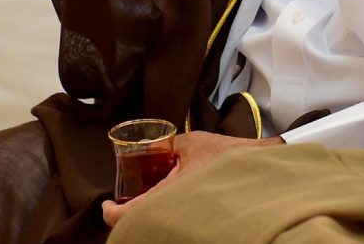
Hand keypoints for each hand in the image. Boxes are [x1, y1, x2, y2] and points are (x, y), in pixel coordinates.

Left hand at [102, 132, 283, 227]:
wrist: (256, 167)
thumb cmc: (223, 156)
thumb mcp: (191, 143)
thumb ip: (168, 144)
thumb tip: (150, 144)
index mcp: (168, 195)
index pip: (128, 215)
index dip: (112, 213)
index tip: (106, 205)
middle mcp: (176, 211)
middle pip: (142, 221)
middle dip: (130, 212)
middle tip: (125, 198)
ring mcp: (188, 216)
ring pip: (158, 219)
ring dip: (150, 209)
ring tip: (149, 193)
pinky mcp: (200, 216)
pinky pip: (174, 215)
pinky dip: (167, 208)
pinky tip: (173, 194)